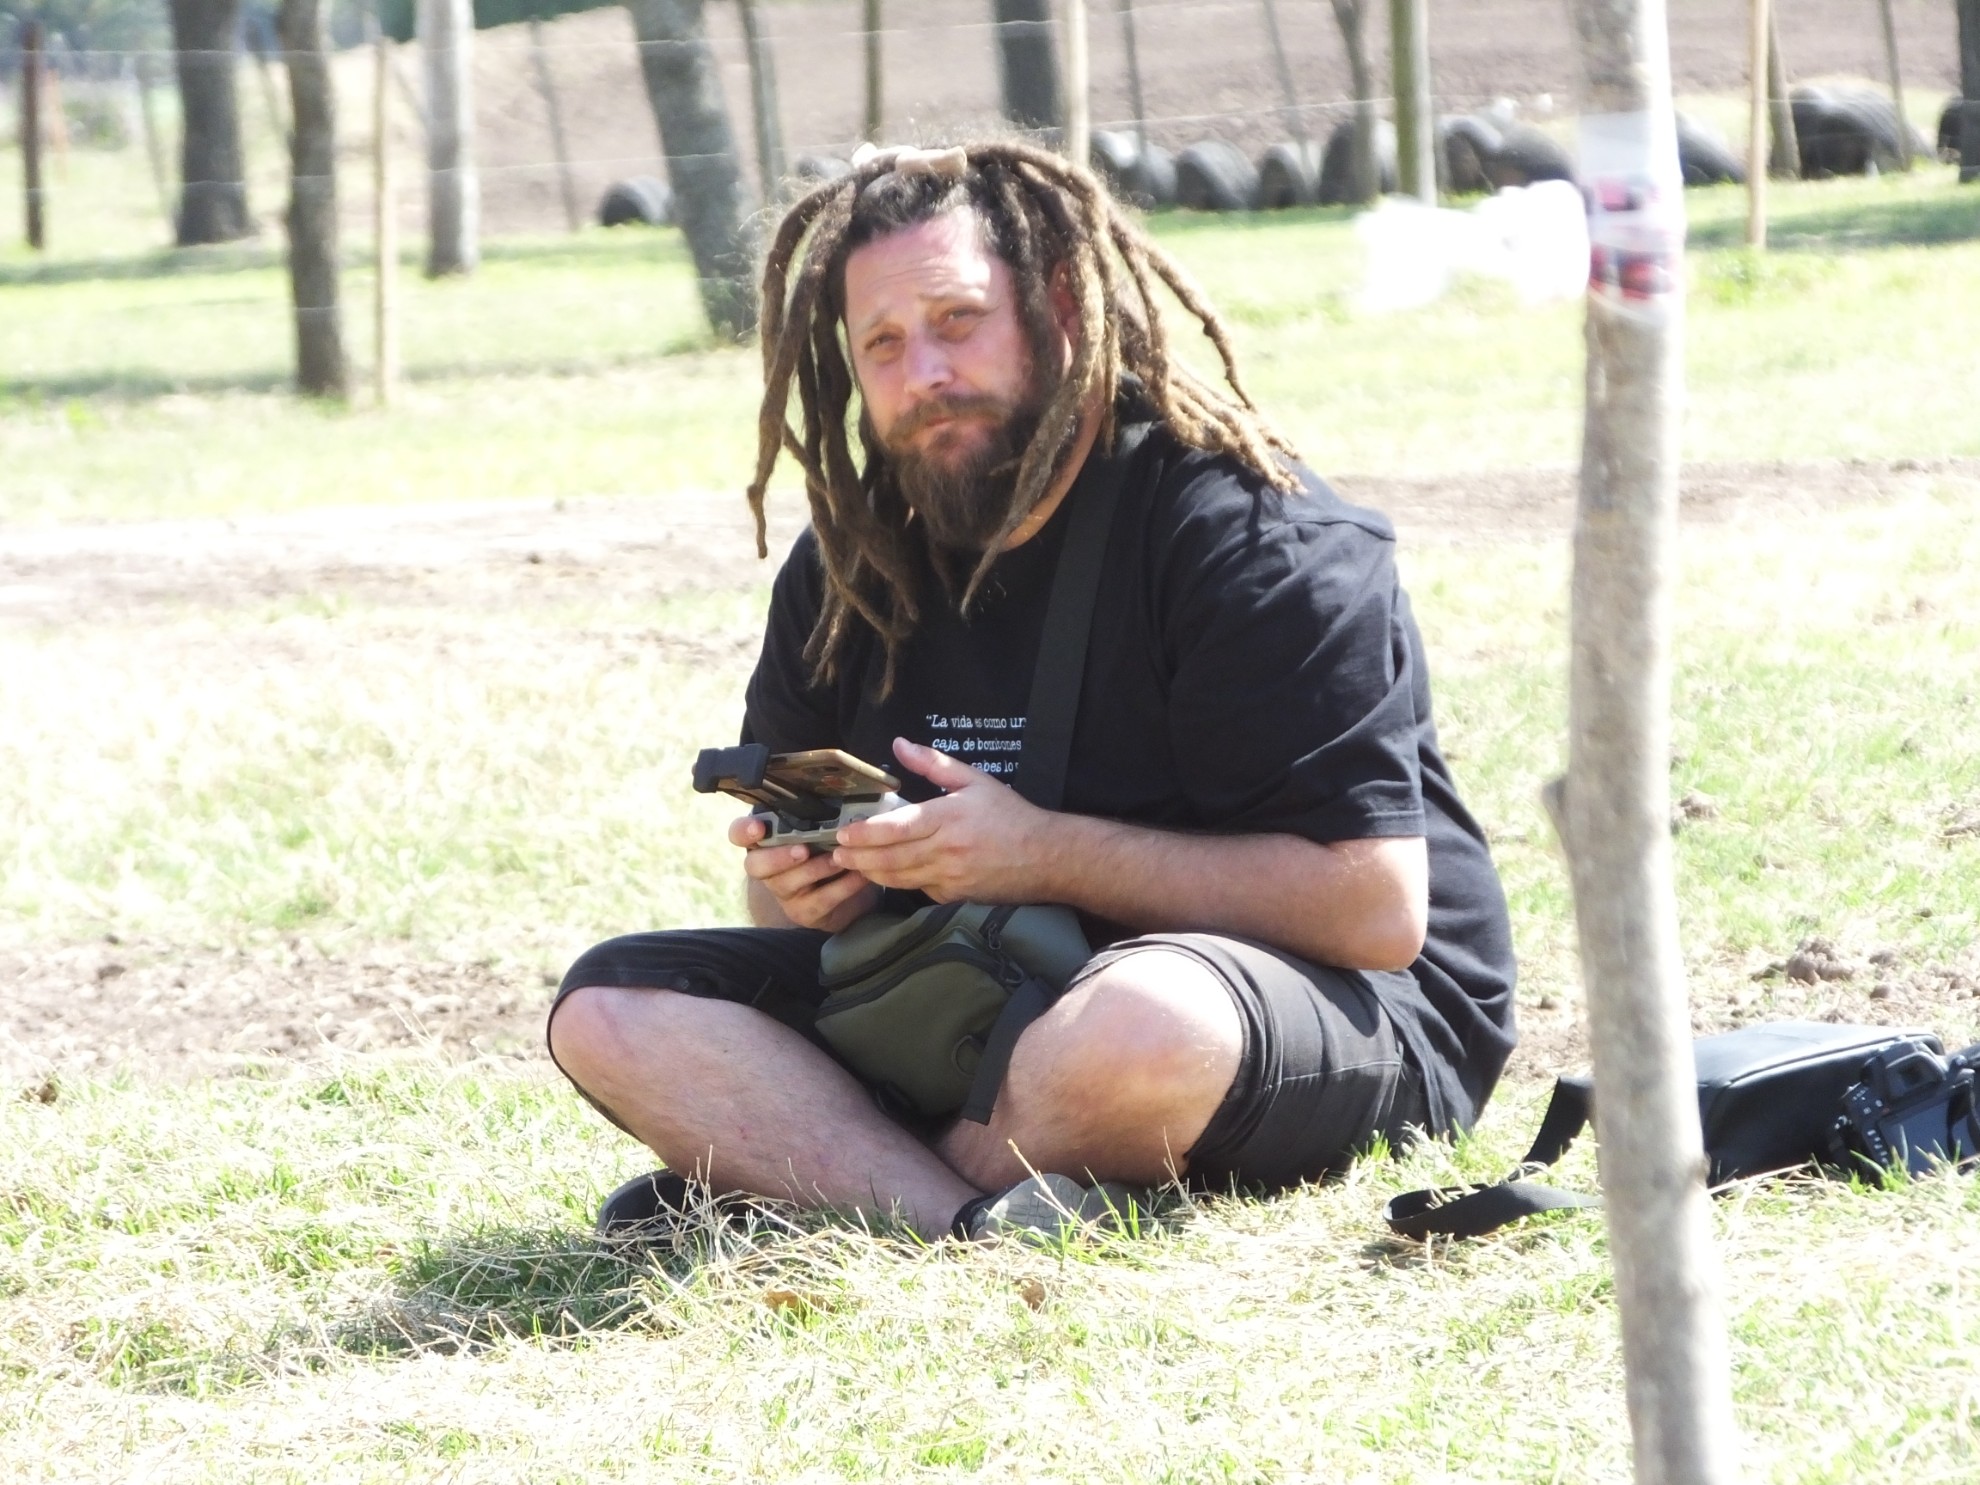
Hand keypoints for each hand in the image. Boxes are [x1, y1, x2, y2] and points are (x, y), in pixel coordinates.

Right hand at [731, 813, 879, 931]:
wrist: (840, 888)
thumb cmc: (824, 847)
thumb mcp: (816, 828)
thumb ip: (815, 815)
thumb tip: (839, 794)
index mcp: (764, 839)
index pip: (739, 834)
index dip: (744, 831)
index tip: (758, 827)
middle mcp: (766, 867)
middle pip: (755, 865)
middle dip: (778, 857)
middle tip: (803, 850)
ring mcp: (783, 892)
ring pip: (788, 883)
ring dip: (816, 869)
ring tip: (840, 858)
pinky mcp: (803, 911)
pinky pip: (820, 900)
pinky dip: (841, 886)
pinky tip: (858, 875)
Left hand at [830, 738, 1053, 902]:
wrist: (1048, 858)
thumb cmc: (1011, 816)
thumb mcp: (974, 780)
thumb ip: (933, 764)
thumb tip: (899, 745)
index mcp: (948, 818)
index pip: (896, 828)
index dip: (865, 833)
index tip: (843, 834)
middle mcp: (946, 850)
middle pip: (889, 858)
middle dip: (857, 858)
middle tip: (835, 854)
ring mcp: (950, 877)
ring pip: (899, 879)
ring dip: (870, 873)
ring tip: (850, 866)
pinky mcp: (955, 896)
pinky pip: (919, 890)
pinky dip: (899, 883)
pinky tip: (885, 876)